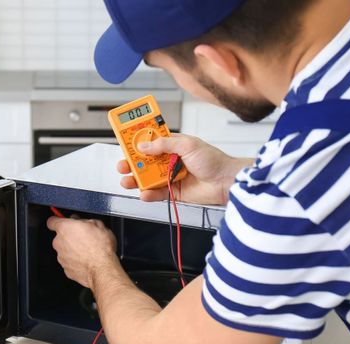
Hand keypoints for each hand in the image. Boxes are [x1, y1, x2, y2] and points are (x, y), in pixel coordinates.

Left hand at [46, 216, 118, 287]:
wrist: (102, 268)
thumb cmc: (100, 247)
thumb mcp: (97, 224)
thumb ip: (84, 220)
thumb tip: (82, 221)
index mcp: (64, 228)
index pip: (51, 221)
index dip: (58, 221)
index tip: (63, 222)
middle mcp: (59, 242)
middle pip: (60, 237)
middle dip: (70, 237)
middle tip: (83, 237)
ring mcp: (61, 257)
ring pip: (64, 250)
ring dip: (73, 249)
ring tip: (87, 250)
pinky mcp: (66, 269)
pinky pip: (69, 262)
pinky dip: (76, 261)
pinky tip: (87, 260)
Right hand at [118, 133, 252, 204]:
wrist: (226, 182)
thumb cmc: (213, 160)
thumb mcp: (187, 145)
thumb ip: (164, 144)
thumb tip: (143, 146)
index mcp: (173, 145)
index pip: (151, 142)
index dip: (137, 142)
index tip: (125, 143)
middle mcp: (169, 160)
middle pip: (145, 162)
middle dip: (132, 163)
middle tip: (123, 165)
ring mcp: (170, 176)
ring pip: (148, 178)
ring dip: (136, 180)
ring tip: (127, 181)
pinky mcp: (174, 192)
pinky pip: (157, 194)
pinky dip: (149, 194)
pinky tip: (144, 194)